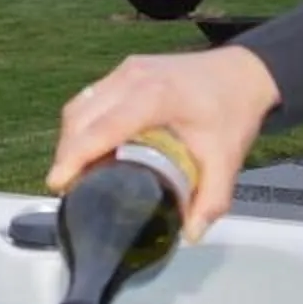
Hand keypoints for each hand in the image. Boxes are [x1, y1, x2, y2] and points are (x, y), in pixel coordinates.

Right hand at [49, 47, 282, 241]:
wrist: (243, 72)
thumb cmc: (233, 109)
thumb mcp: (226, 159)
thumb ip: (211, 199)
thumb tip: (191, 233)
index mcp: (156, 97)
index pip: (102, 127)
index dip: (75, 156)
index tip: (58, 182)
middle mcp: (134, 78)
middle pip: (81, 116)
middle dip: (67, 153)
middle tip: (68, 186)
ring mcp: (126, 70)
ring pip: (80, 104)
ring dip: (71, 138)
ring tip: (76, 171)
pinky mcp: (125, 70)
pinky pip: (91, 97)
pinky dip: (82, 123)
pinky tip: (90, 147)